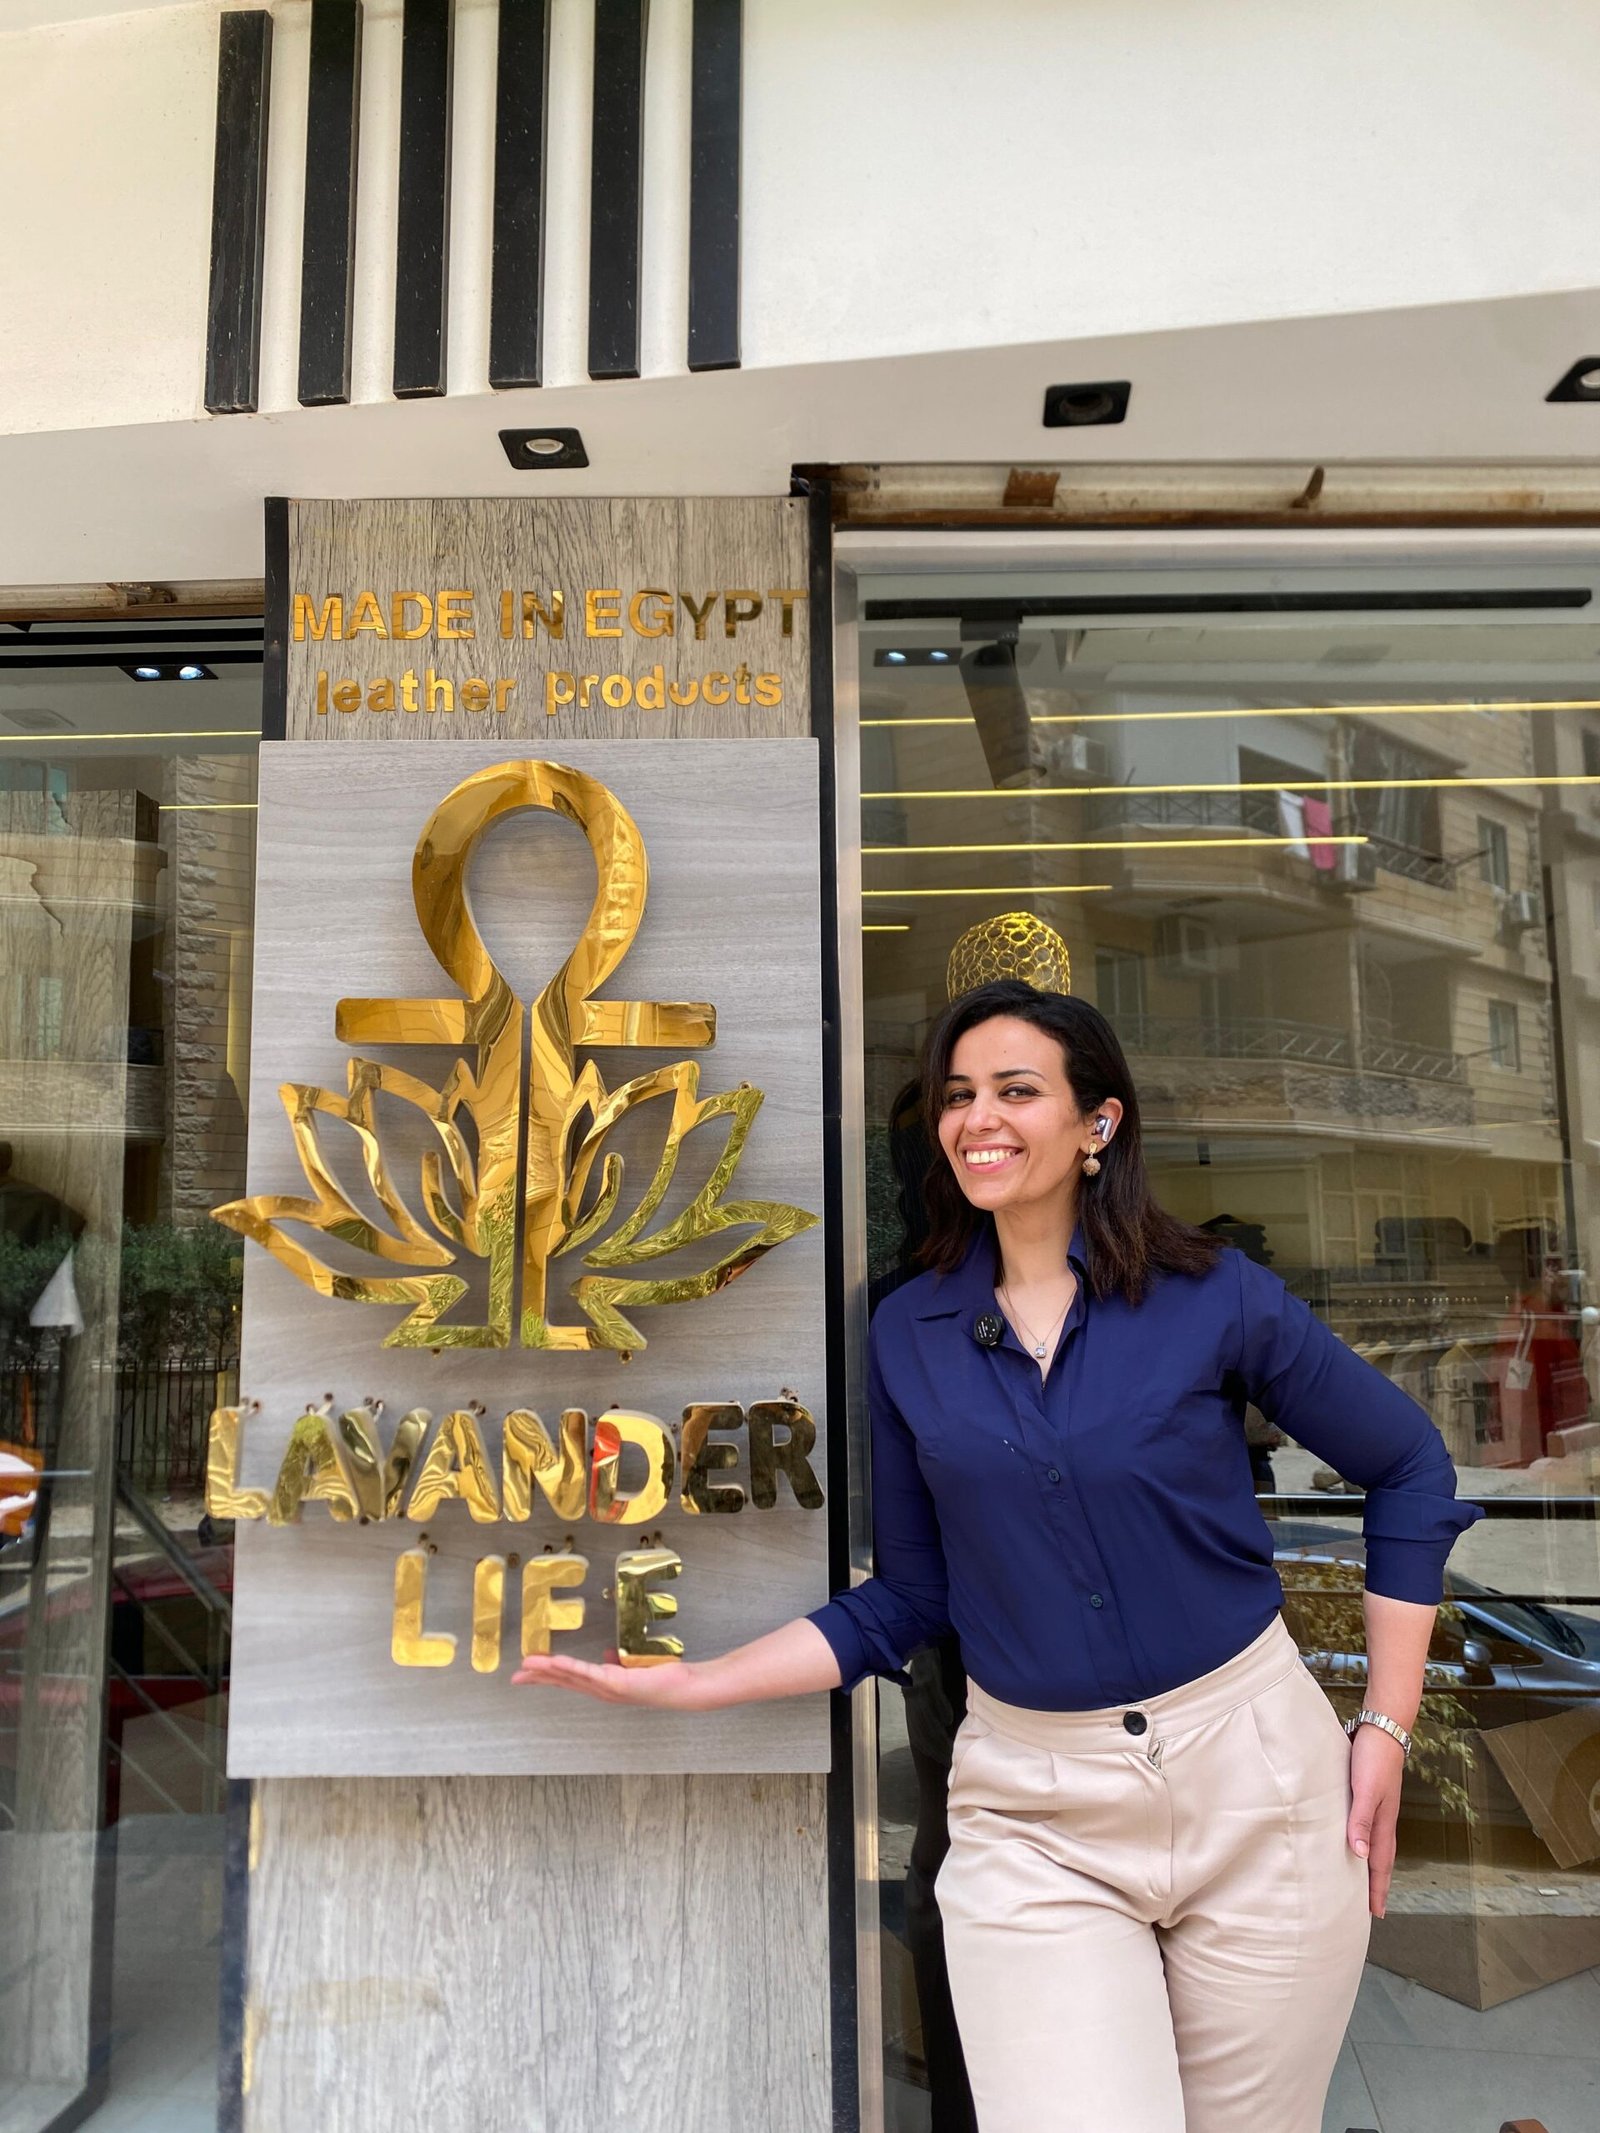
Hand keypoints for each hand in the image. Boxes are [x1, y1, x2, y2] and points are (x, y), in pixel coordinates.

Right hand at [510, 1649, 708, 1708]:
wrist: (685, 1687)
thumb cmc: (664, 1676)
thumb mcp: (635, 1666)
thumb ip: (619, 1662)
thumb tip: (608, 1654)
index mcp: (605, 1686)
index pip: (571, 1680)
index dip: (549, 1676)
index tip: (528, 1672)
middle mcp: (603, 1691)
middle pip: (564, 1683)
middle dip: (540, 1679)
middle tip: (515, 1677)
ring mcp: (608, 1689)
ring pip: (571, 1678)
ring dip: (548, 1671)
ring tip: (527, 1666)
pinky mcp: (616, 1683)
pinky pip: (587, 1673)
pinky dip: (569, 1667)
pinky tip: (554, 1662)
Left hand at [1346, 1722, 1405, 1916]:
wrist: (1382, 1726)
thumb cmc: (1374, 1758)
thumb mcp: (1366, 1790)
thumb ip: (1361, 1820)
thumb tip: (1360, 1855)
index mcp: (1384, 1822)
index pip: (1380, 1865)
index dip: (1377, 1889)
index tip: (1375, 1914)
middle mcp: (1382, 1818)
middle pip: (1380, 1858)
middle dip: (1375, 1883)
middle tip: (1369, 1906)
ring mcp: (1376, 1805)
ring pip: (1373, 1842)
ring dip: (1368, 1863)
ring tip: (1360, 1878)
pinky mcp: (1366, 1792)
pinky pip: (1364, 1825)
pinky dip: (1361, 1838)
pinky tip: (1350, 1837)